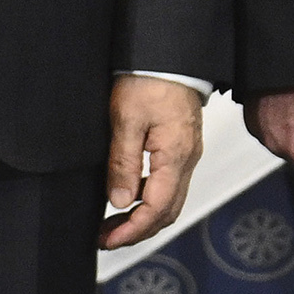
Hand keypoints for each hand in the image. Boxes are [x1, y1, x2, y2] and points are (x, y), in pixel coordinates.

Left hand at [99, 76, 208, 249]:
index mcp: (176, 156)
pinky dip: (149, 199)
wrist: (168, 53)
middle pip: (167, 212)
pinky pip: (169, 184)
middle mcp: (187, 160)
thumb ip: (124, 162)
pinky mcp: (181, 147)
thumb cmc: (148, 79)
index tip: (108, 239)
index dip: (132, 230)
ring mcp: (187, 154)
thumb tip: (120, 201)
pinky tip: (128, 197)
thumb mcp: (126, 119)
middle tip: (106, 238)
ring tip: (113, 224)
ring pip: (169, 200)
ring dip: (143, 217)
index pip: (156, 208)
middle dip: (138, 231)